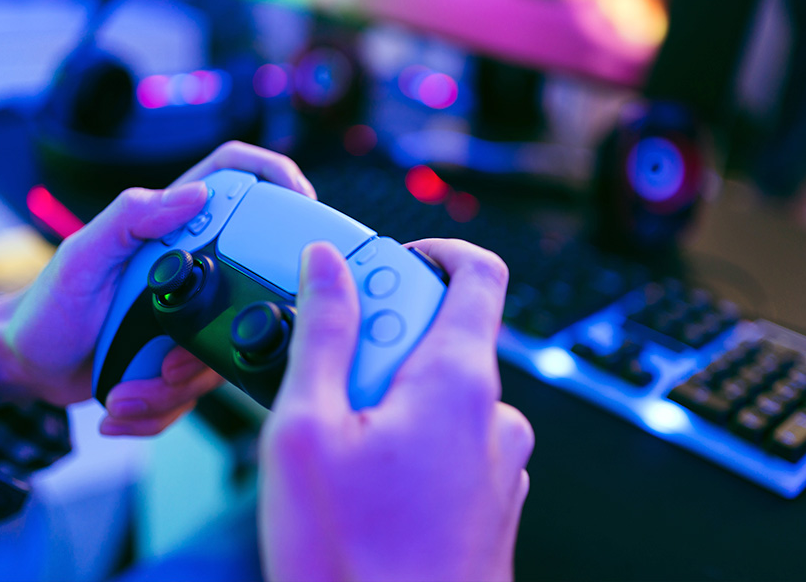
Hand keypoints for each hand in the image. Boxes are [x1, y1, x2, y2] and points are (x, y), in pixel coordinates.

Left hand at [0, 141, 314, 435]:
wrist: (29, 367)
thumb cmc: (48, 307)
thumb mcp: (82, 257)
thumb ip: (131, 217)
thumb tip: (195, 195)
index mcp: (172, 227)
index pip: (235, 177)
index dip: (275, 177)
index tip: (301, 203)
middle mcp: (194, 266)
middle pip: (251, 280)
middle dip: (228, 334)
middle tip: (180, 361)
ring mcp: (194, 312)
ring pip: (227, 348)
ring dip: (179, 384)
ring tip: (131, 389)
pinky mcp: (187, 352)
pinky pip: (201, 385)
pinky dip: (164, 406)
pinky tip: (126, 401)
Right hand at [259, 239, 533, 581]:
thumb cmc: (352, 562)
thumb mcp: (307, 431)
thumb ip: (323, 333)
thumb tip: (328, 268)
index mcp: (458, 383)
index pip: (478, 275)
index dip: (435, 254)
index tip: (392, 264)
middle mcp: (494, 419)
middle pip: (448, 335)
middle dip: (388, 341)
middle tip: (334, 381)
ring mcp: (498, 465)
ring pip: (446, 394)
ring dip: (396, 396)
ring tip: (342, 443)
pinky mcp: (491, 503)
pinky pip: (456, 443)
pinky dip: (415, 438)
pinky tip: (371, 483)